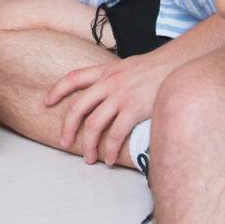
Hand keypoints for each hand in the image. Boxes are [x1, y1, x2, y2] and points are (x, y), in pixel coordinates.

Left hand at [43, 46, 176, 165]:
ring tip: (89, 158)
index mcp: (106, 71)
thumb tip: (106, 92)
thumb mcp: (128, 66)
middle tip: (64, 143)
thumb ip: (114, 78)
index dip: (57, 90)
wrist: (178, 65)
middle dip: (68, 127)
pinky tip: (108, 159)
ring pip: (94, 125)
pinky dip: (109, 150)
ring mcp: (120, 96)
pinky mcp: (134, 110)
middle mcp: (109, 83)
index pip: (73, 78)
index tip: (46, 102)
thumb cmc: (156, 68)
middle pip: (78, 107)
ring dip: (89, 145)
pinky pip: (115, 134)